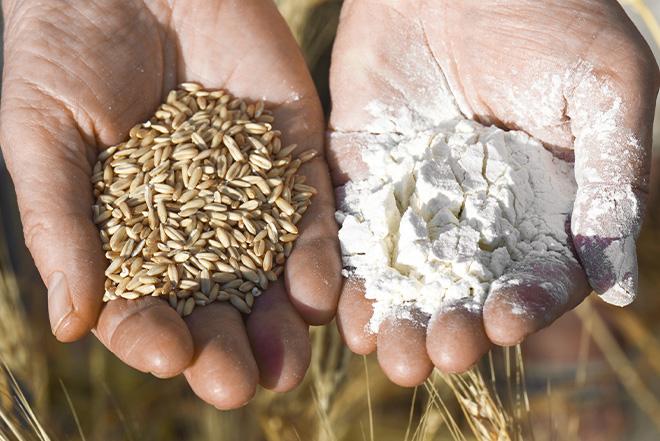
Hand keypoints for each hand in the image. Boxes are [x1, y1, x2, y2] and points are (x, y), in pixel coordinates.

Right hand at [0, 0, 341, 407]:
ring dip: (281, 321)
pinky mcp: (293, 154)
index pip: (145, 303)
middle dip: (229, 347)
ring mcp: (249, 191)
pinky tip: (316, 293)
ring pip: (270, 271)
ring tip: (288, 360)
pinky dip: (315, 254)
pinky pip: (310, 213)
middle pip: (217, 302)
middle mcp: (196, 224)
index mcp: (132, 232)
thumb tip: (71, 325)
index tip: (169, 358)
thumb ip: (60, 226)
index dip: (154, 336)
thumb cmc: (65, 49)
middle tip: (243, 384)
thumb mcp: (43, 135)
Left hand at [327, 0, 658, 384]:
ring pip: (403, 273)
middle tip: (436, 354)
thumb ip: (613, 182)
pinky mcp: (364, 173)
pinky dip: (345, 269)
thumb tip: (620, 285)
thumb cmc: (553, 16)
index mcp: (541, 207)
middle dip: (450, 327)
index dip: (524, 305)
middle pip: (462, 290)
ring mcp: (416, 197)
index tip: (505, 324)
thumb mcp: (606, 91)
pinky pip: (351, 229)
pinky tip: (340, 306)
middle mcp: (476, 215)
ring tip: (385, 353)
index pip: (535, 276)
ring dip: (394, 316)